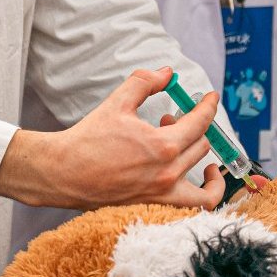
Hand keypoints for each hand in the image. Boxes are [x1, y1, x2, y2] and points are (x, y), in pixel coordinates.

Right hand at [0, 67, 224, 209]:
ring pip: (203, 175)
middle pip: (201, 144)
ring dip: (202, 155)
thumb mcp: (117, 102)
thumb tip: (168, 72)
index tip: (211, 97)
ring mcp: (164, 192)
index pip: (200, 122)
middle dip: (193, 126)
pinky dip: (209, 193)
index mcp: (162, 145)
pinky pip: (196, 204)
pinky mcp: (157, 204)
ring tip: (189, 145)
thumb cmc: (89, 139)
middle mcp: (168, 171)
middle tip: (172, 117)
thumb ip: (145, 82)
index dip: (208, 106)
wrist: (65, 173)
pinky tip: (202, 178)